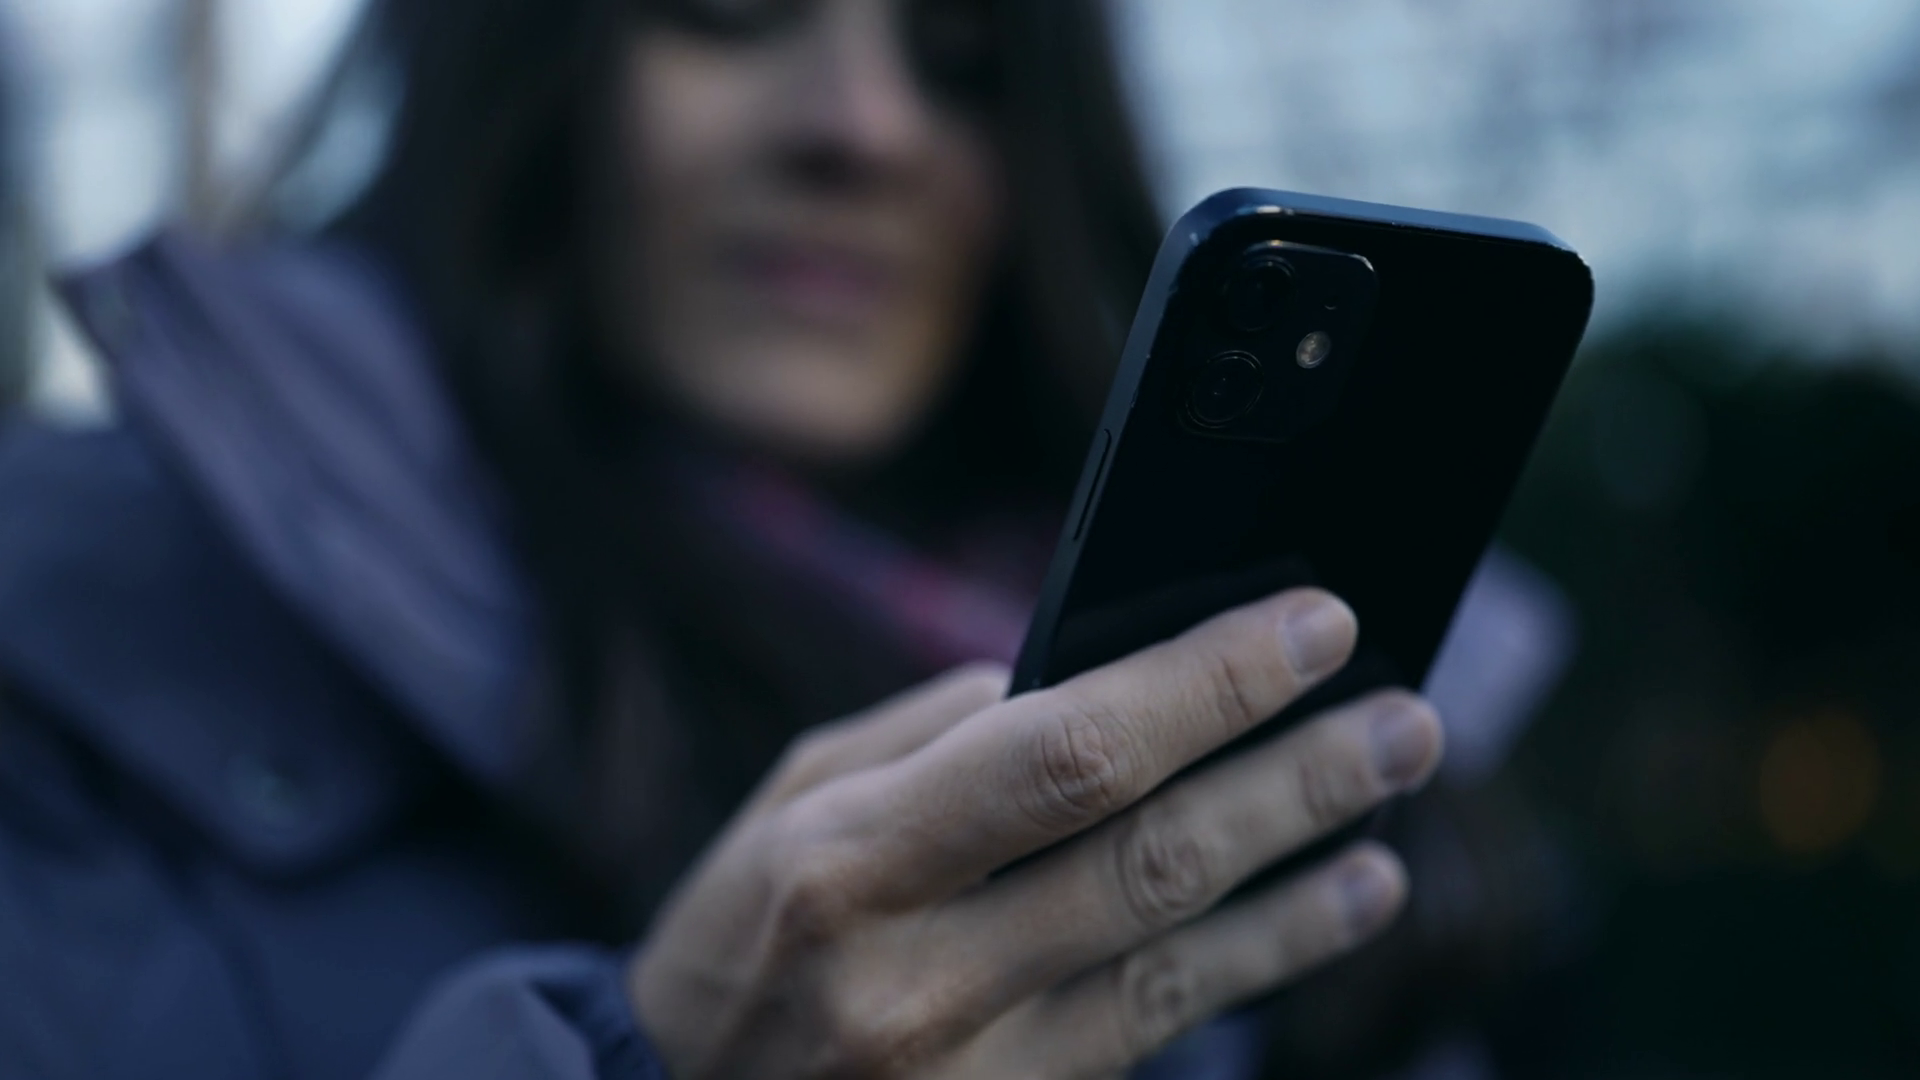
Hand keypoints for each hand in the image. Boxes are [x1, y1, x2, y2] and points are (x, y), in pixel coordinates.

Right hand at [629, 589, 1442, 1078]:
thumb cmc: (737, 933)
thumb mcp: (793, 802)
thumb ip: (933, 735)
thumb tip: (1077, 678)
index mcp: (848, 861)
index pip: (1066, 754)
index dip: (1205, 685)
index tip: (1312, 625)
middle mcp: (916, 974)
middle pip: (1152, 858)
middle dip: (1295, 775)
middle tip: (1407, 714)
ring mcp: (973, 1070)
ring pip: (1181, 952)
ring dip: (1307, 867)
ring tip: (1395, 793)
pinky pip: (1166, 1025)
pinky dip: (1266, 955)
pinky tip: (1341, 898)